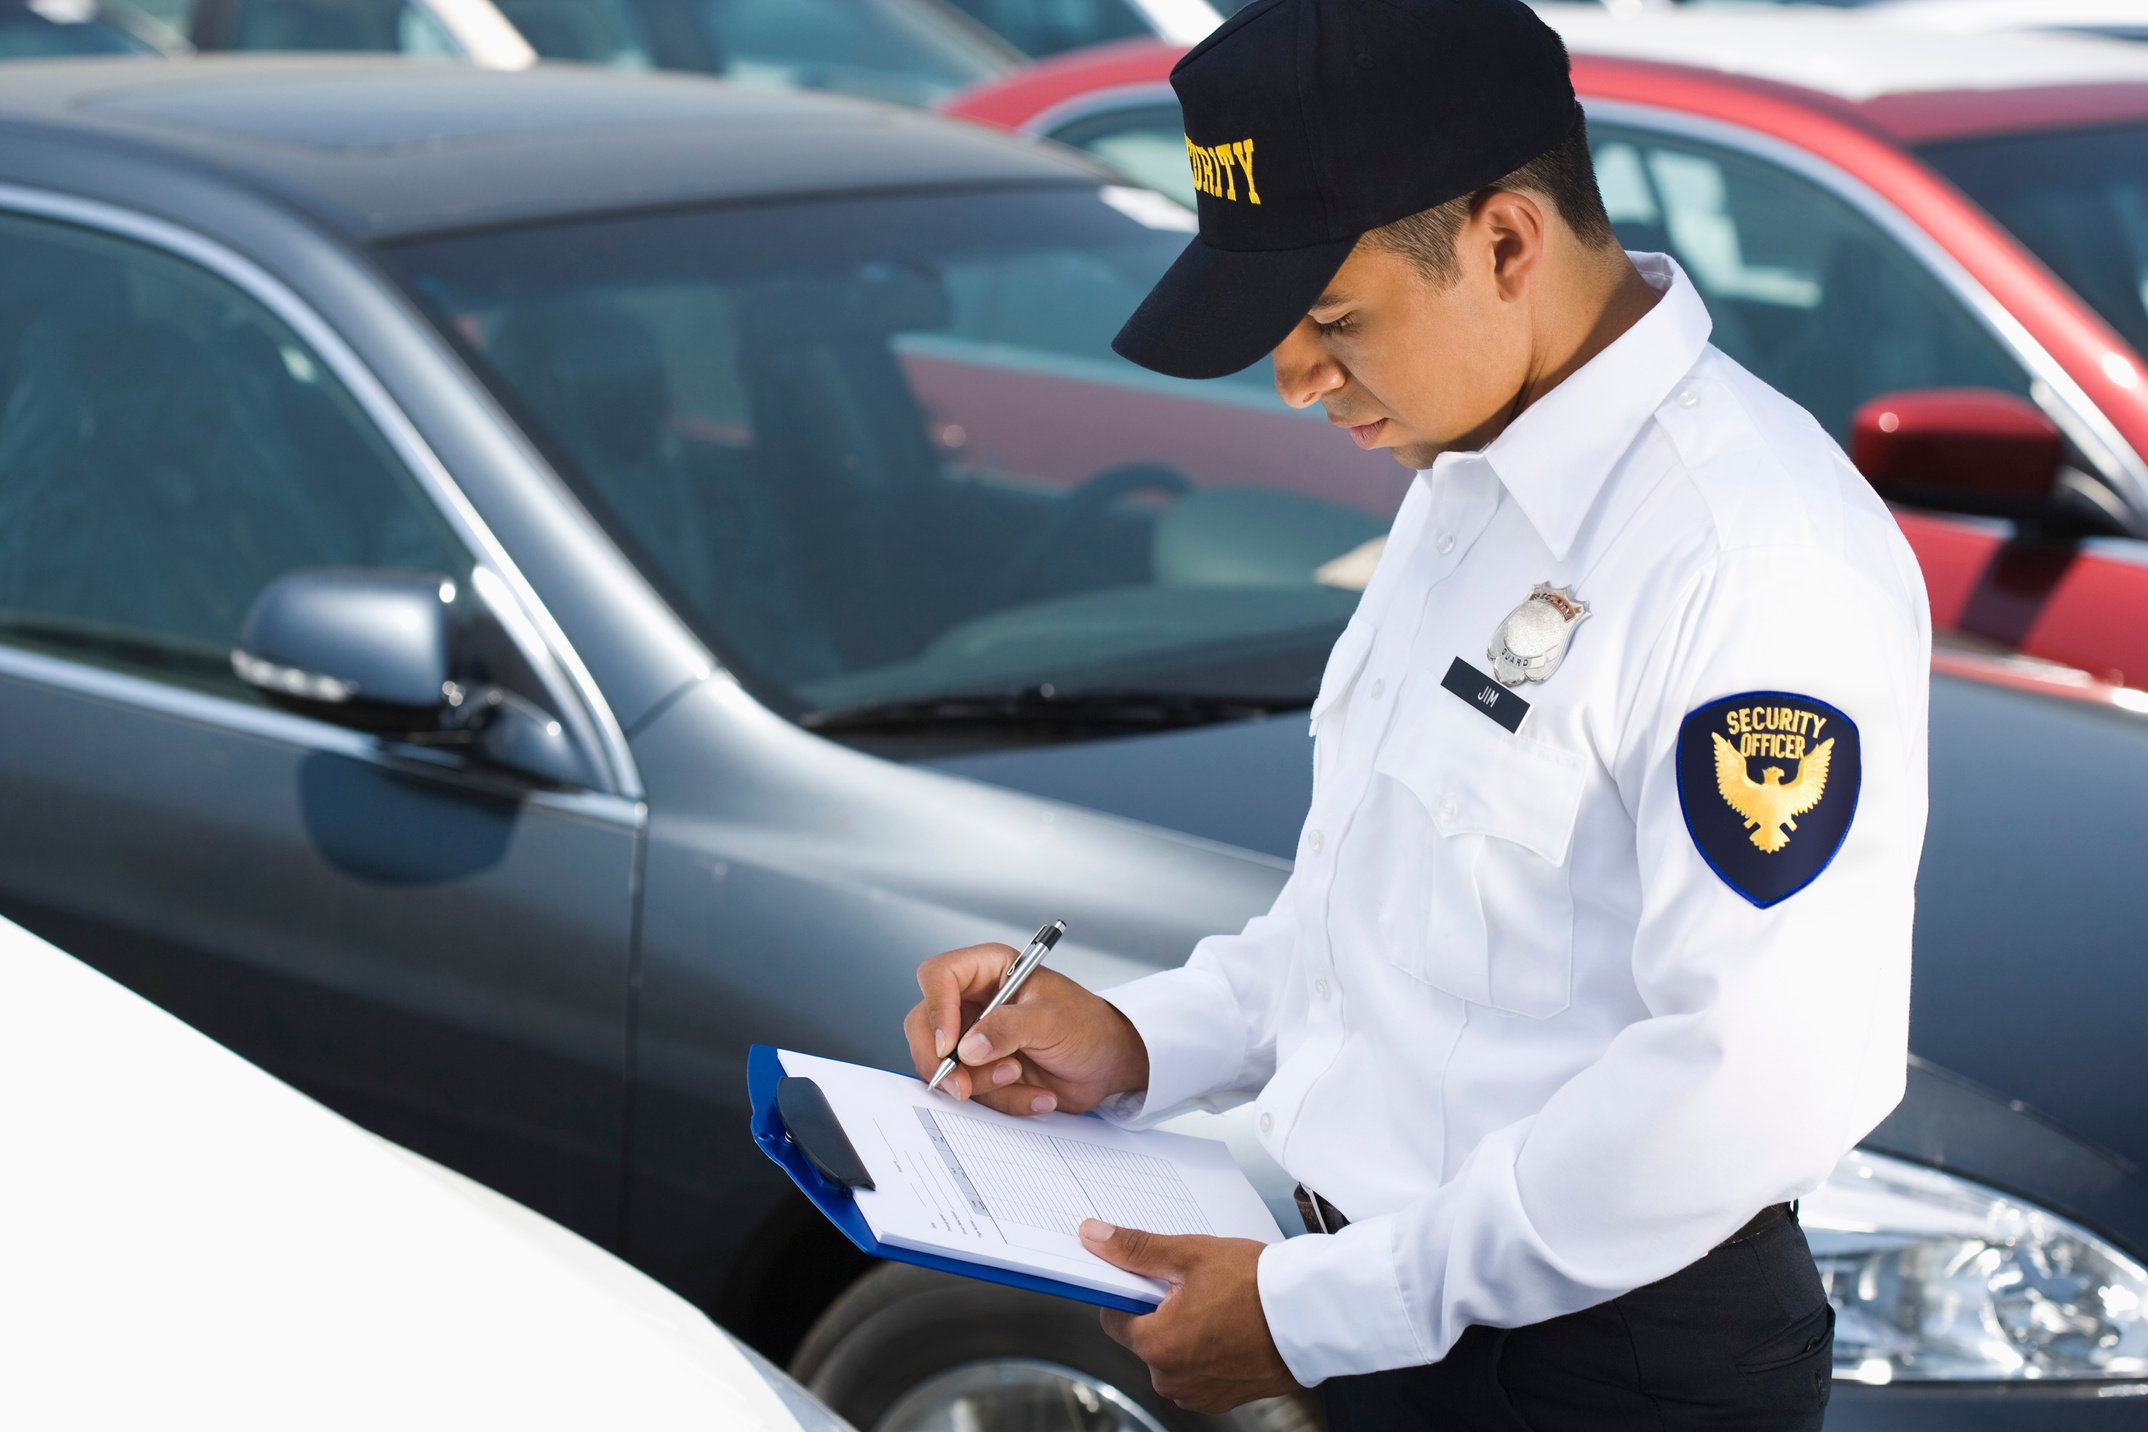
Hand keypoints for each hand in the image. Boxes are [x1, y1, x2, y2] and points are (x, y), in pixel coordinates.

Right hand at [902, 942, 1149, 1115]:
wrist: (1107, 1064)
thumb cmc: (1087, 1026)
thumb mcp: (1051, 1020)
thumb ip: (1008, 1028)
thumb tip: (968, 1047)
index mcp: (988, 970)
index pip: (938, 976)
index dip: (936, 1009)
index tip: (950, 1046)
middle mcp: (973, 1001)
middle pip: (924, 1026)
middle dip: (942, 1062)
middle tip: (962, 1087)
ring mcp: (974, 1039)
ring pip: (944, 1066)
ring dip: (983, 1083)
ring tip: (1021, 1075)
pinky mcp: (982, 1071)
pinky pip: (972, 1092)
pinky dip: (1004, 1100)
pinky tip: (1038, 1094)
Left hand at [1084, 1220, 1302, 1412]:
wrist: (1312, 1315)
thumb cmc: (1256, 1285)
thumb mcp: (1189, 1255)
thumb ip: (1135, 1249)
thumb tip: (1093, 1236)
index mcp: (1155, 1345)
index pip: (1113, 1317)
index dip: (1131, 1291)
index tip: (1154, 1277)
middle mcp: (1171, 1379)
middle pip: (1145, 1337)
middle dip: (1162, 1311)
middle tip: (1197, 1287)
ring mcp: (1198, 1393)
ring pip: (1173, 1355)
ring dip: (1186, 1332)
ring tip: (1220, 1306)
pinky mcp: (1222, 1399)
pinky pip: (1198, 1371)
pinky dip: (1208, 1351)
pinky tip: (1231, 1328)